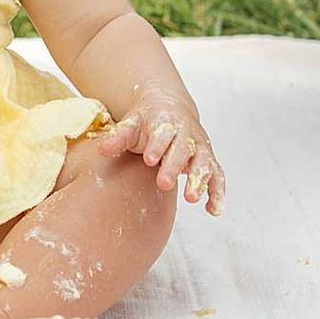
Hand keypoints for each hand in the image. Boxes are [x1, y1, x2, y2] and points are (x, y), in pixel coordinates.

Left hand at [96, 91, 225, 215]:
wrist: (169, 108)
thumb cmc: (147, 122)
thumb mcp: (132, 125)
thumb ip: (119, 138)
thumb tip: (102, 150)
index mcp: (166, 122)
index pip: (163, 133)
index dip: (158, 146)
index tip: (149, 159)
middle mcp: (186, 134)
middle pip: (183, 150)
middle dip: (174, 166)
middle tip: (164, 183)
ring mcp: (199, 148)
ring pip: (204, 162)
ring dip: (199, 180)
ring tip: (192, 198)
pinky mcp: (208, 160)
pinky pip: (217, 176)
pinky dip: (217, 193)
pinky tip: (213, 211)